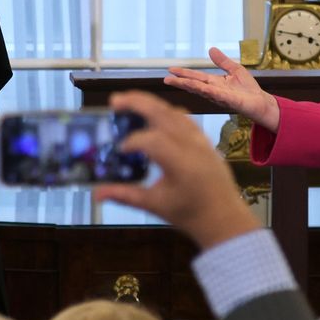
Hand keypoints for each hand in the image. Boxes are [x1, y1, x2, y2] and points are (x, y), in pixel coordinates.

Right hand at [91, 91, 259, 250]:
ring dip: (151, 104)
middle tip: (114, 100)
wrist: (223, 218)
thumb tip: (95, 194)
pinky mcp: (205, 140)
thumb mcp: (155, 205)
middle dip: (137, 103)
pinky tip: (151, 115)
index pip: (152, 140)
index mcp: (181, 165)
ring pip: (174, 111)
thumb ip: (124, 196)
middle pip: (163, 113)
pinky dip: (165, 112)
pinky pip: (185, 118)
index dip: (132, 141)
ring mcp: (201, 141)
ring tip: (128, 102)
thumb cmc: (189, 214)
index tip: (119, 150)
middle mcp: (193, 147)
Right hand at [162, 47, 281, 131]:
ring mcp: (220, 96)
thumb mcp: (235, 69)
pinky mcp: (229, 100)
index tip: (170, 70)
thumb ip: (222, 61)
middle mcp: (213, 90)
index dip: (183, 74)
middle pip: (193, 85)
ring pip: (200, 90)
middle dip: (180, 82)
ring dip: (187, 86)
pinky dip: (207, 90)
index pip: (196, 77)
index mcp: (214, 83)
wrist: (261, 102)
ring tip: (175, 82)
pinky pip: (216, 95)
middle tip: (165, 79)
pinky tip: (199, 87)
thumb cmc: (249, 89)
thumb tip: (211, 49)